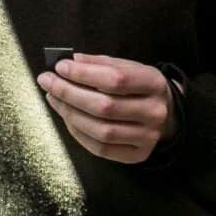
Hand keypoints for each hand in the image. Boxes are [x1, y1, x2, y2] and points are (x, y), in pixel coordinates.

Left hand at [37, 54, 177, 163]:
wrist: (168, 114)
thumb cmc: (140, 87)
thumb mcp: (128, 67)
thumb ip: (101, 63)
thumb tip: (72, 61)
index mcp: (154, 83)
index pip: (116, 79)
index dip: (84, 74)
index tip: (60, 67)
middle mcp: (154, 112)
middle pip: (105, 106)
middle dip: (69, 93)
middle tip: (48, 82)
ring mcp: (147, 137)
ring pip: (101, 130)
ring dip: (69, 114)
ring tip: (53, 98)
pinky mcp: (137, 154)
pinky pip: (100, 148)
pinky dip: (78, 133)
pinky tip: (66, 117)